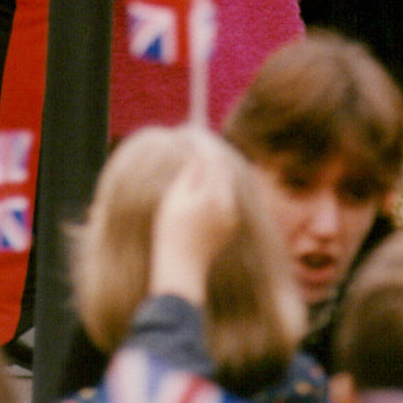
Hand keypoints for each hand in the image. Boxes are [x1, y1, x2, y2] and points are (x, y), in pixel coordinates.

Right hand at [148, 147, 238, 305]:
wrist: (181, 270)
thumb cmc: (171, 232)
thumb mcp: (175, 197)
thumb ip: (190, 173)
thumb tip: (198, 153)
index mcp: (214, 194)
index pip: (213, 158)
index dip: (203, 143)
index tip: (191, 131)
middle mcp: (228, 203)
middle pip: (223, 168)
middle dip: (211, 155)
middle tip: (195, 142)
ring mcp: (231, 215)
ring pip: (226, 183)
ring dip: (214, 171)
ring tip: (197, 162)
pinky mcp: (230, 225)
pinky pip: (226, 197)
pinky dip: (216, 187)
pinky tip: (202, 187)